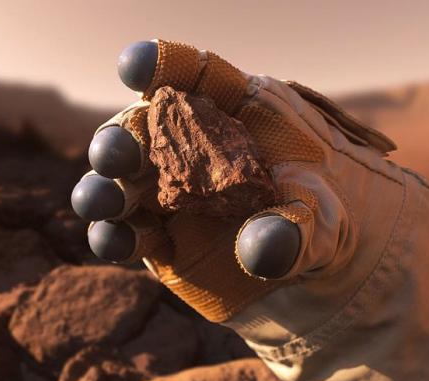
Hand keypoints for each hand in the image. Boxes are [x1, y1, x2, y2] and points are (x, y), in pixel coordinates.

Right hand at [71, 40, 403, 350]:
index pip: (194, 78)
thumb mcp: (323, 216)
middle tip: (117, 156)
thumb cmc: (325, 216)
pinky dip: (114, 236)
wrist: (321, 267)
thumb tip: (259, 251)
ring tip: (105, 202)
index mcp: (232, 113)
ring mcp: (168, 195)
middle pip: (138, 131)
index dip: (162, 66)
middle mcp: (188, 148)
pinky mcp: (158, 240)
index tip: (138, 65)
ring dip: (103, 190)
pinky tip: (117, 239)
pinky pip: (123, 234)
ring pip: (117, 183)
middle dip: (120, 140)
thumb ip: (296, 228)